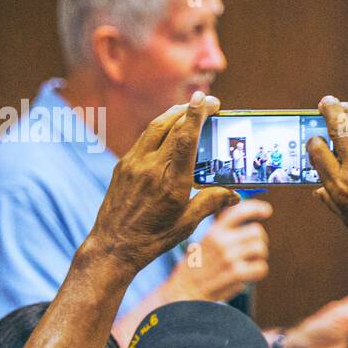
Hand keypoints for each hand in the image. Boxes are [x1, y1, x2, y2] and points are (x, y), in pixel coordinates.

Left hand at [85, 93, 237, 276]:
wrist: (112, 247)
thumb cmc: (153, 239)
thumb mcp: (187, 223)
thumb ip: (211, 202)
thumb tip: (235, 193)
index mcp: (170, 181)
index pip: (184, 139)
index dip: (195, 116)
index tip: (205, 100)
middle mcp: (149, 167)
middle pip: (169, 125)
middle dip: (189, 110)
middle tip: (208, 102)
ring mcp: (132, 164)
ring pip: (154, 128)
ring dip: (173, 115)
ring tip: (189, 109)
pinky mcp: (122, 167)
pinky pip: (143, 140)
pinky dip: (159, 129)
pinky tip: (169, 131)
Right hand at [168, 199, 272, 301]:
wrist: (183, 292)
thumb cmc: (195, 269)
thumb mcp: (203, 244)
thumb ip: (222, 234)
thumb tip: (250, 228)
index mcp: (214, 231)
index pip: (238, 211)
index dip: (256, 208)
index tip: (267, 211)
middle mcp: (221, 241)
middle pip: (257, 231)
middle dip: (259, 241)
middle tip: (252, 251)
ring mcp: (228, 257)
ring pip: (260, 249)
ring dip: (259, 257)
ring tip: (249, 263)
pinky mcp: (235, 274)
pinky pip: (261, 267)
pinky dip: (258, 272)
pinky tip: (248, 275)